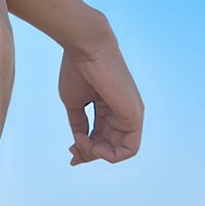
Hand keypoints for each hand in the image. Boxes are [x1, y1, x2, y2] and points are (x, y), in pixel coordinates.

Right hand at [59, 26, 143, 164]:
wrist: (85, 50)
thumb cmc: (78, 72)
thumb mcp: (76, 105)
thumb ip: (80, 124)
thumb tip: (79, 141)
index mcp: (111, 110)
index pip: (102, 140)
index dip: (86, 150)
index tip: (70, 148)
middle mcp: (124, 113)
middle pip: (110, 149)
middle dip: (89, 155)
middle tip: (73, 149)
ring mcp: (131, 114)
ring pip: (119, 152)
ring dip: (95, 155)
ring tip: (80, 143)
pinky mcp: (134, 115)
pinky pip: (128, 150)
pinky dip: (108, 155)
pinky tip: (92, 144)